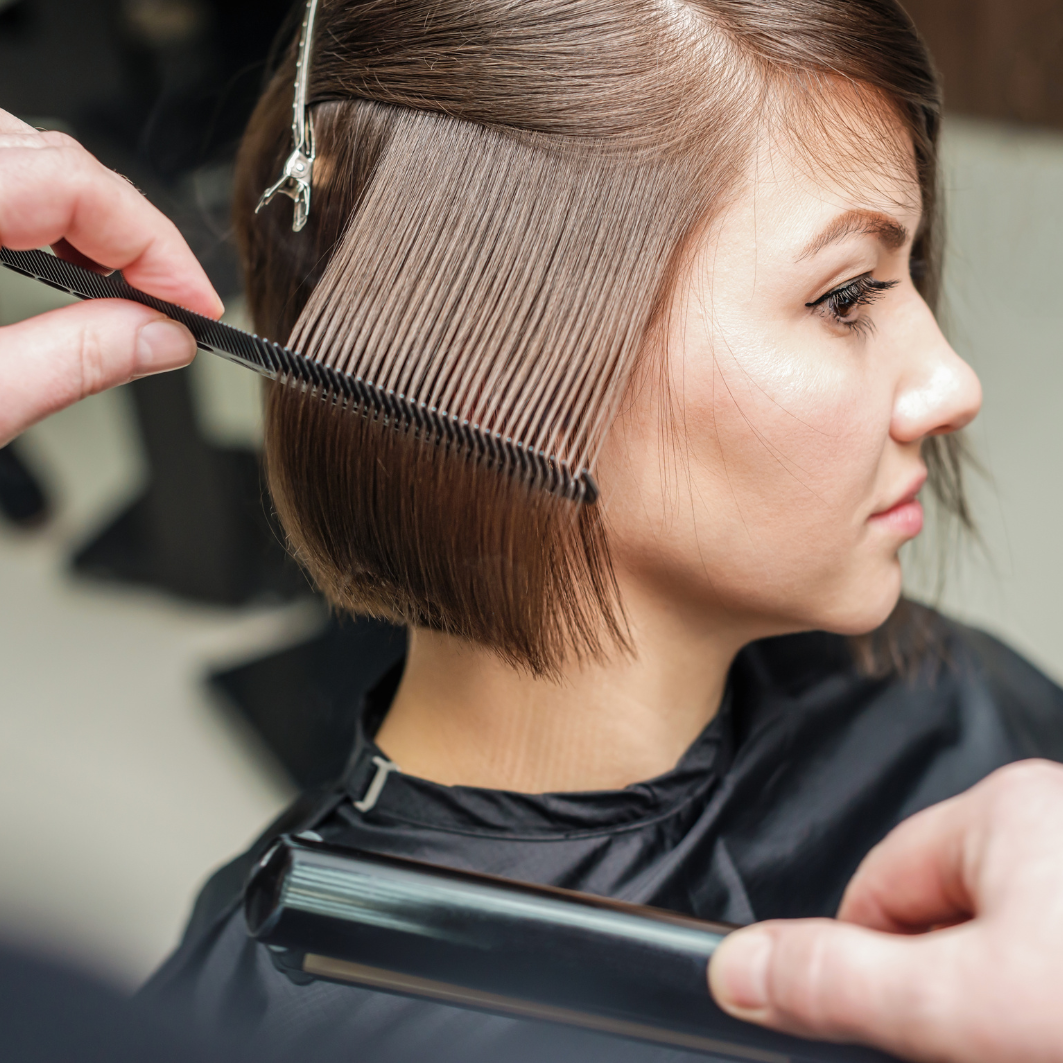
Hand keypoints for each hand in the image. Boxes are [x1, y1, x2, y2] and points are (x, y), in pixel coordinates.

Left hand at [0, 109, 222, 446]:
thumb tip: (162, 340)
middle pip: (55, 161)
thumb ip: (71, 362)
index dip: (156, 245)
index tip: (197, 305)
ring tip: (128, 288)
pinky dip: (41, 212)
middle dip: (131, 233)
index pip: (75, 183)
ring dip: (89, 219)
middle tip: (174, 304)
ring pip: (23, 155)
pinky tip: (65, 261)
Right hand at [708, 759, 1062, 1062]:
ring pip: (1003, 947)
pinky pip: (1047, 955)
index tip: (900, 1028)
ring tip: (1033, 1037)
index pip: (878, 885)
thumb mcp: (967, 1004)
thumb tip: (737, 968)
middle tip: (990, 1043)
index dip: (875, 970)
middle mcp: (1053, 820)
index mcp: (1005, 805)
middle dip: (951, 992)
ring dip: (1005, 1004)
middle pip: (941, 919)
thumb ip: (843, 982)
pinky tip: (1052, 1032)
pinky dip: (1043, 1002)